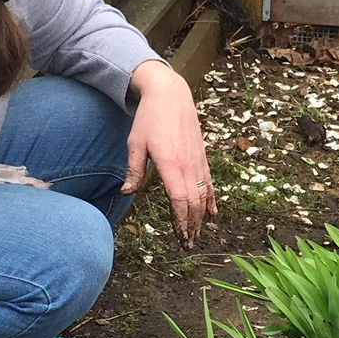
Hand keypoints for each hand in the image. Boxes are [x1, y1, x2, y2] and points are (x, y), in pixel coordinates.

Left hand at [122, 60, 216, 244]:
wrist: (170, 94)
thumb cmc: (149, 118)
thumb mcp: (136, 144)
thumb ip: (134, 171)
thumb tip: (126, 193)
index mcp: (170, 164)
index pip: (179, 200)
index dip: (181, 220)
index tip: (179, 236)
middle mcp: (188, 165)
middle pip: (194, 203)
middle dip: (191, 225)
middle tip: (187, 244)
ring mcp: (198, 161)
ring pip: (204, 195)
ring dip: (200, 217)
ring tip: (196, 234)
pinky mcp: (202, 156)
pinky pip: (209, 183)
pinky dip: (211, 199)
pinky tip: (212, 214)